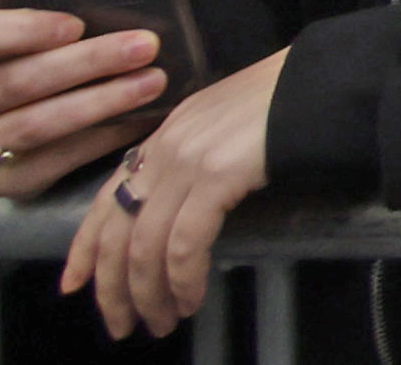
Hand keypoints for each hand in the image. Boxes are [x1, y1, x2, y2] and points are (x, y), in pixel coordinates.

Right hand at [0, 10, 168, 200]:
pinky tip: (139, 121)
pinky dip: (96, 142)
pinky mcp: (2, 182)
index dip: (22, 33)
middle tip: (144, 46)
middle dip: (83, 65)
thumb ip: (2, 21)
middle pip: (17, 85)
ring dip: (99, 103)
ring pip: (34, 127)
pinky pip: (48, 165)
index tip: (73, 25)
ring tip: (153, 81)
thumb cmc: (1, 66)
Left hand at [65, 49, 278, 337]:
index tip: (73, 284)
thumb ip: (194, 153)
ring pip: (144, 246)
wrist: (327, 75)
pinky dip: (182, 280)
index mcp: (164, 135)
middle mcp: (164, 148)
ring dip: (148, 295)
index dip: (84, 248)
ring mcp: (186, 161)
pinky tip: (191, 299)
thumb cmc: (288, 98)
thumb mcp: (224, 121)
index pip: (105, 199)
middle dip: (113, 288)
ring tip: (161, 322)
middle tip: (122, 325)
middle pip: (117, 232)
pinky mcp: (215, 176)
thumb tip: (182, 203)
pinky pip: (184, 244)